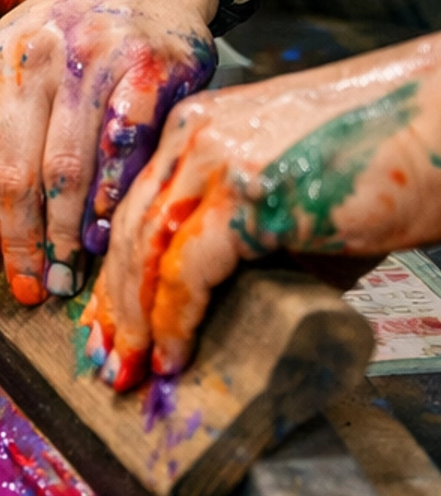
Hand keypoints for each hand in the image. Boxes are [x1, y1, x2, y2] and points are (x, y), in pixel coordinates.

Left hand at [0, 0, 217, 305]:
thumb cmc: (64, 39)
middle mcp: (28, 55)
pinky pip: (122, 150)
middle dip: (18, 245)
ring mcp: (88, 59)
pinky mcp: (145, 66)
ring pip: (64, 170)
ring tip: (63, 273)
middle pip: (9, 175)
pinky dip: (111, 199)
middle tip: (29, 287)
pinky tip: (105, 233)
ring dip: (62, 236)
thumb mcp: (4, 62)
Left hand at [86, 39, 440, 387]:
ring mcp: (219, 160)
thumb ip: (252, 238)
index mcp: (197, 125)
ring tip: (134, 371)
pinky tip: (175, 354)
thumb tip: (224, 308)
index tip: (106, 322)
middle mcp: (196, 134)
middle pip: (128, 230)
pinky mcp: (250, 196)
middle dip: (113, 305)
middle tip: (108, 361)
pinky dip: (174, 320)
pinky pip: (186, 270)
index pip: (133, 205)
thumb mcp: (296, 195)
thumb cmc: (390, 157)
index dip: (114, 272)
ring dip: (134, 322)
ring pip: (145, 251)